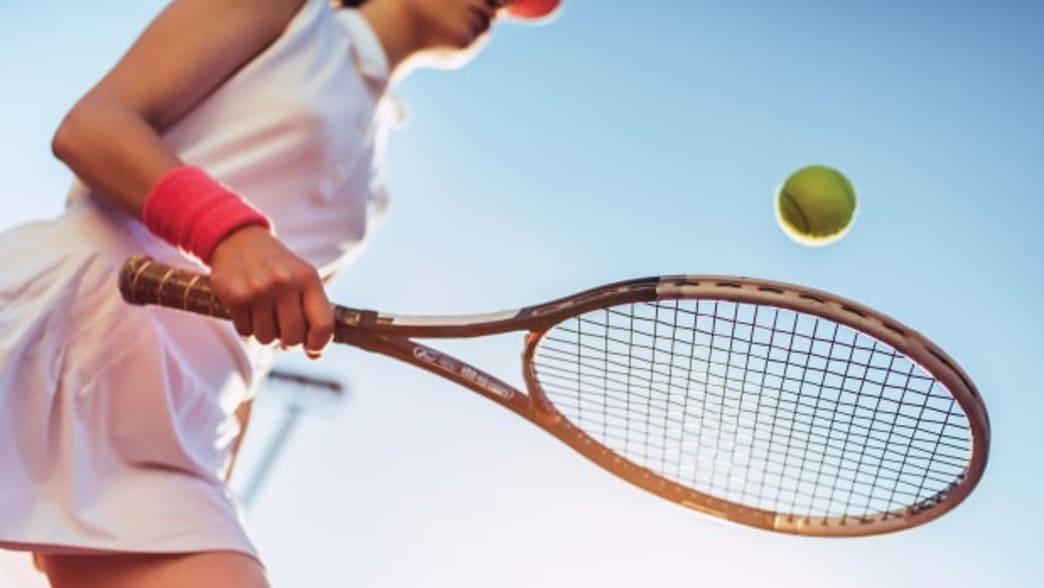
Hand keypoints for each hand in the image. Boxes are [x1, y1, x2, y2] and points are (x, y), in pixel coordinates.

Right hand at [208, 226, 333, 358]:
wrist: (239, 240)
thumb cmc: (277, 268)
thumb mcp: (302, 279)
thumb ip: (314, 314)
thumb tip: (315, 356)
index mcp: (308, 279)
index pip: (324, 324)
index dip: (320, 344)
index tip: (313, 348)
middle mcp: (285, 283)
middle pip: (293, 338)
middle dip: (289, 342)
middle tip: (283, 332)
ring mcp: (259, 290)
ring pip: (267, 339)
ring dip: (266, 334)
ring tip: (265, 314)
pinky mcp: (236, 297)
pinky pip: (246, 333)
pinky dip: (248, 327)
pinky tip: (249, 309)